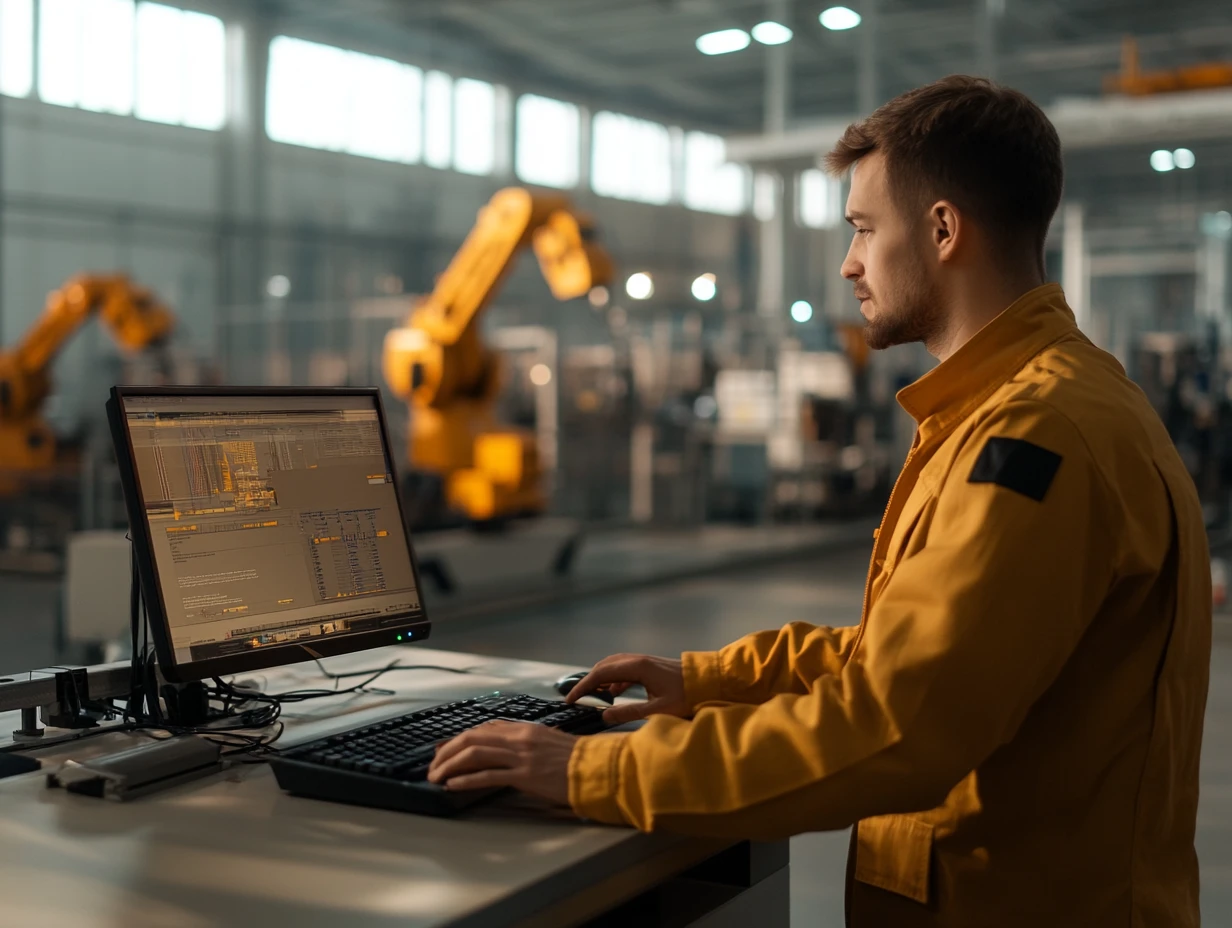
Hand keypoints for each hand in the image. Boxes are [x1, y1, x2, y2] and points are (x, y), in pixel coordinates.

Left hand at [427, 721, 575, 803]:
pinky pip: (487, 775)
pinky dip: (466, 779)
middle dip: (447, 751)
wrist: (595, 769)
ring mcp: (521, 755)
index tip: (444, 748)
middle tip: (433, 765)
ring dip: (450, 765)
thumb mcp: (548, 743)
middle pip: (472, 738)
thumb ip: (525, 743)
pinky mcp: (524, 775)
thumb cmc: (576, 760)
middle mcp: (519, 738)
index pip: (483, 729)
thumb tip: (506, 752)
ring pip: (475, 754)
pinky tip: (453, 785)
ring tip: (436, 776)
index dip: (459, 738)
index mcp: (524, 729)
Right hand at [565, 654, 687, 724]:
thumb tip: (604, 716)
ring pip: (614, 666)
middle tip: (576, 698)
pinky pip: (624, 669)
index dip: (583, 686)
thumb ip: (629, 713)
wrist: (710, 683)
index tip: (571, 699)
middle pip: (604, 666)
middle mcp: (638, 660)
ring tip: (591, 696)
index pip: (601, 674)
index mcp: (638, 667)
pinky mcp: (650, 666)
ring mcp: (644, 661)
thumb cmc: (688, 696)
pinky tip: (613, 692)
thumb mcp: (658, 710)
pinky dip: (613, 679)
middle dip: (588, 681)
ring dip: (600, 679)